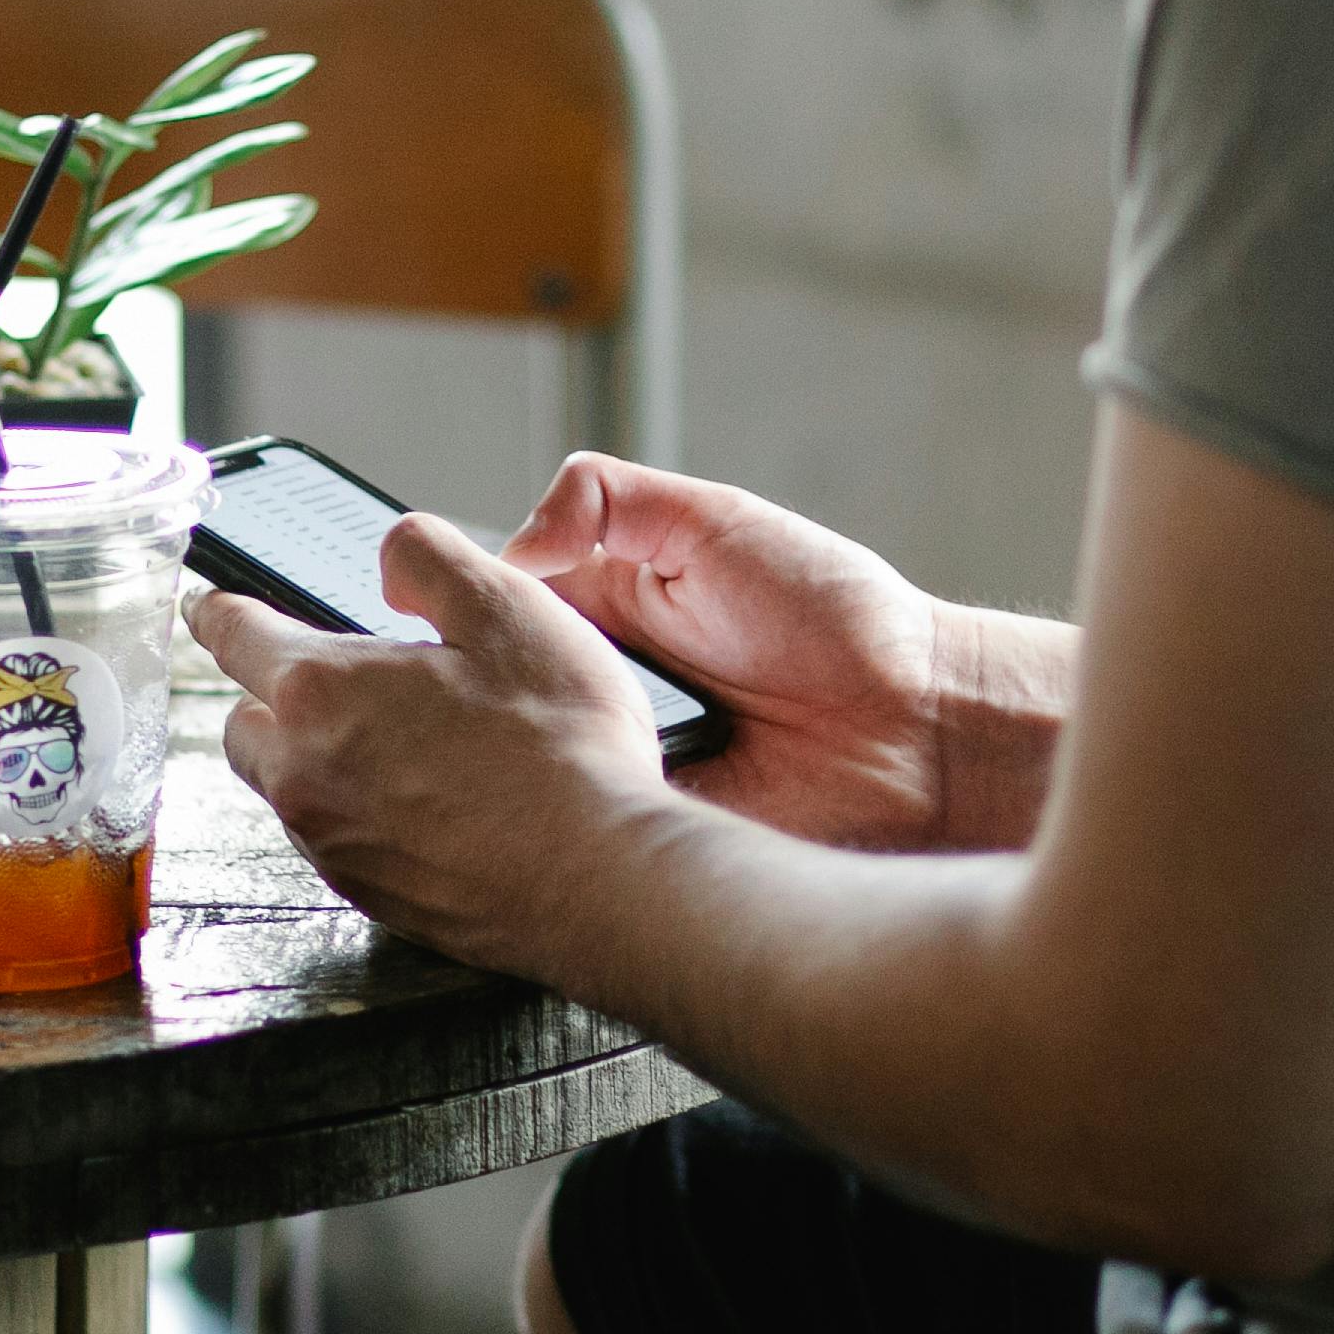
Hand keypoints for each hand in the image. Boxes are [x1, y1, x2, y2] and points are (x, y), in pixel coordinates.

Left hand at [192, 509, 677, 979]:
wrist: (598, 877)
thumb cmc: (560, 747)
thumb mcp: (507, 606)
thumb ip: (430, 558)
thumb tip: (392, 554)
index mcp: (320, 689)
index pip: (233, 632)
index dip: (221, 608)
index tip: (213, 605)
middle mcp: (304, 772)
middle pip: (245, 720)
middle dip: (271, 693)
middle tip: (334, 679)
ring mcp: (330, 842)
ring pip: (286, 785)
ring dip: (314, 757)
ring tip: (397, 743)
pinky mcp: (366, 893)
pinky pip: (331, 837)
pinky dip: (358, 812)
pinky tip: (429, 802)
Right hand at [500, 455, 1017, 849]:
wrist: (917, 724)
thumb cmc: (833, 615)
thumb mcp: (713, 520)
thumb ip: (608, 500)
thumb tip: (514, 541)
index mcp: (604, 609)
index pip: (494, 609)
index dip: (456, 610)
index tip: (416, 608)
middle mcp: (601, 689)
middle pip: (494, 690)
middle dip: (469, 689)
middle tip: (450, 681)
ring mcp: (619, 762)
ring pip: (523, 765)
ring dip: (515, 753)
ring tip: (508, 736)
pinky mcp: (644, 833)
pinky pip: (578, 830)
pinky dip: (564, 814)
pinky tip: (558, 795)